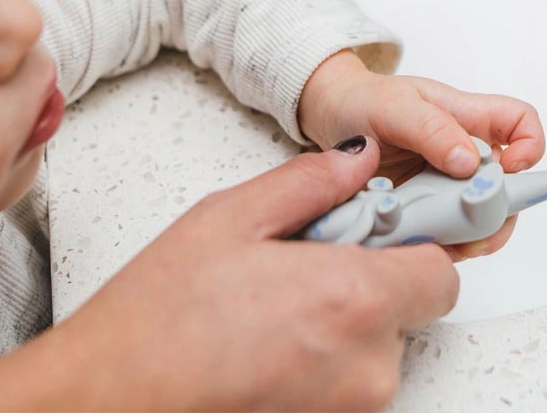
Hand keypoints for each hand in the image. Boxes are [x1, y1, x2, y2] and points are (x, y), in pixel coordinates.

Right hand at [0, 139, 457, 411]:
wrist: (106, 402)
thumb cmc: (158, 316)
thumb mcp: (232, 217)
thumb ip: (311, 182)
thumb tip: (362, 159)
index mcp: (351, 299)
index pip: (441, 271)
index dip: (418, 243)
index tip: (391, 226)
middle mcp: (364, 365)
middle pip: (413, 308)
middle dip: (378, 278)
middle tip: (318, 256)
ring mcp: (346, 407)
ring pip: (380, 344)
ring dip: (348, 318)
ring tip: (282, 299)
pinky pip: (348, 379)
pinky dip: (326, 354)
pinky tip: (273, 335)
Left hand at [298, 50, 544, 260]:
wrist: (331, 118)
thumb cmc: (366, 101)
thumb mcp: (396, 106)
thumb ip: (433, 130)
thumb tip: (470, 161)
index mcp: (468, 117)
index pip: (521, 124)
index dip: (530, 147)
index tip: (511, 169)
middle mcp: (465, 152)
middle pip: (508, 185)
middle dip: (500, 210)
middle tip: (476, 225)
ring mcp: (447, 184)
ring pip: (482, 217)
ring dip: (470, 234)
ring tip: (446, 239)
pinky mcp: (427, 210)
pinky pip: (449, 234)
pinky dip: (442, 245)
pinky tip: (425, 245)